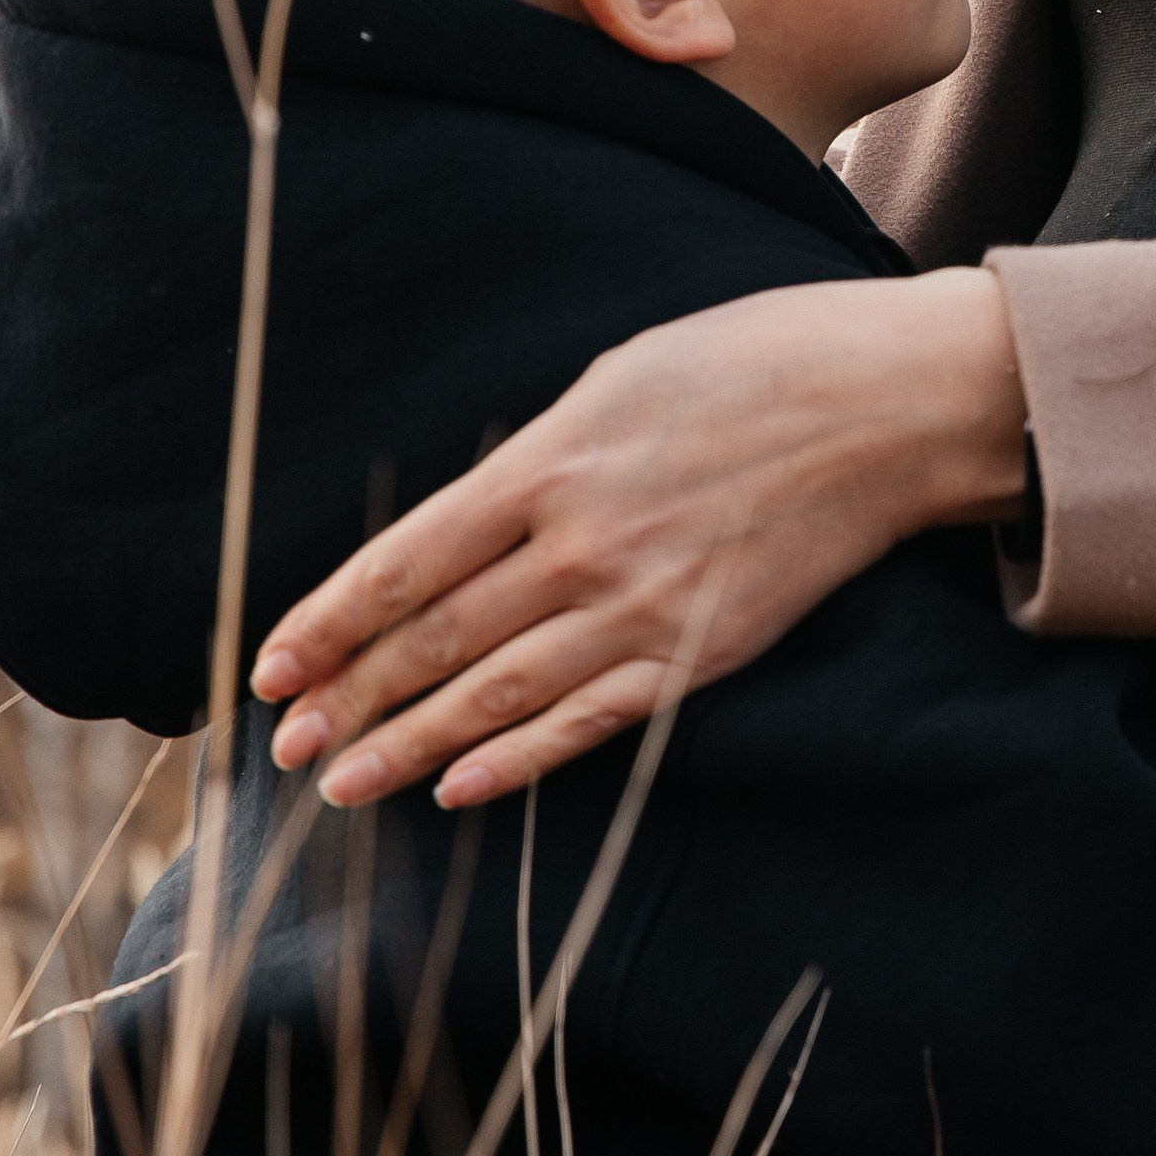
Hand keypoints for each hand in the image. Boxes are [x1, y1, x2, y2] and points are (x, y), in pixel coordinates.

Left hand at [249, 266, 1026, 809]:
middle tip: (287, 747)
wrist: (885, 408)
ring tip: (343, 785)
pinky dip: (521, 763)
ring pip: (498, 695)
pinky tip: (462, 790)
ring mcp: (643, 606)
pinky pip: (591, 720)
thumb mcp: (618, 379)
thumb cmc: (753, 365)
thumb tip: (470, 522)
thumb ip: (538, 457)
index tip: (270, 667)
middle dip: (350, 698)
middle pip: (436, 639)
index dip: (329, 623)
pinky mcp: (701, 651)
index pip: (404, 562)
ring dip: (410, 746)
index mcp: (549, 465)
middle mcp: (582, 545)